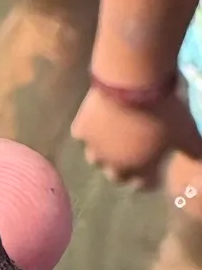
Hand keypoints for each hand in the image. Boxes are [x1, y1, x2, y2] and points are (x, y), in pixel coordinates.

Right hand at [70, 82, 199, 187]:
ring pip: (96, 158)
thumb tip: (200, 161)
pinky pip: (84, 136)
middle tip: (135, 155)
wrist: (131, 84)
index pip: (143, 186)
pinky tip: (100, 121)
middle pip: (116, 175)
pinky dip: (92, 131)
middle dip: (126, 169)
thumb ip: (193, 151)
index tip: (156, 172)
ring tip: (114, 139)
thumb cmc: (164, 112)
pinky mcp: (80, 129)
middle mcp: (112, 164)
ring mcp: (93, 148)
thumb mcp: (188, 133)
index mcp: (140, 169)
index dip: (151, 179)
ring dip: (105, 153)